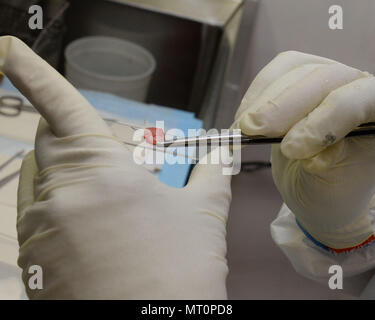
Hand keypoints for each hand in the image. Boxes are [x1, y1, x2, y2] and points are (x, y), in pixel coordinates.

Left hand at [0, 36, 231, 298]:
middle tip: (116, 167)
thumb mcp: (202, 216)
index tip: (10, 51)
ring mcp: (38, 230)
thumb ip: (211, 171)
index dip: (36, 74)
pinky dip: (61, 210)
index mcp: (102, 173)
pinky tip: (95, 236)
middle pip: (52, 144)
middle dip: (78, 142)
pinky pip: (38, 216)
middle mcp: (59, 196)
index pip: (62, 108)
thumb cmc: (179, 274)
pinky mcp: (32, 260)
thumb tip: (222, 148)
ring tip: (110, 208)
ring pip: (42, 181)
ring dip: (69, 178)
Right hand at [233, 50, 374, 250]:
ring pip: (295, 69)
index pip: (358, 102)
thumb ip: (323, 162)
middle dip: (283, 105)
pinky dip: (255, 94)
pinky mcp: (299, 76)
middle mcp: (357, 89)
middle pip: (323, 79)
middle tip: (253, 131)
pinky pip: (276, 71)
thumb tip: (297, 142)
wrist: (313, 185)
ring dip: (263, 99)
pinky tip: (244, 116)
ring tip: (243, 128)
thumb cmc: (329, 188)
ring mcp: (327, 78)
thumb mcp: (330, 185)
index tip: (290, 149)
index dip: (324, 121)